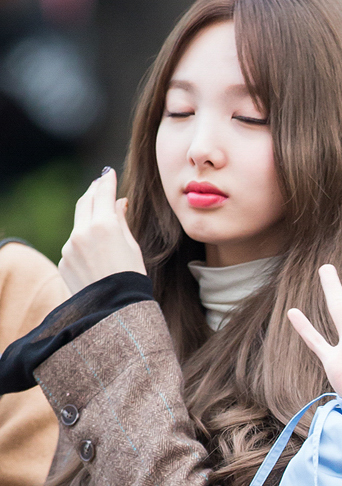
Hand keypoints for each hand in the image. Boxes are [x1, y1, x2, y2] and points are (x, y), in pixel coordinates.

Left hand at [59, 167, 146, 295]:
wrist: (114, 312)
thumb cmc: (132, 281)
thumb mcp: (132, 248)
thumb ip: (121, 221)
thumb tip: (119, 203)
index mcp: (104, 226)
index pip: (103, 193)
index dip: (107, 181)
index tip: (109, 173)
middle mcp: (82, 232)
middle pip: (86, 201)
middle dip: (94, 192)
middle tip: (100, 185)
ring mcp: (70, 247)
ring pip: (79, 223)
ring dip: (89, 218)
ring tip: (100, 217)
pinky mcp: (64, 260)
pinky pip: (74, 244)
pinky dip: (83, 241)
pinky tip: (94, 251)